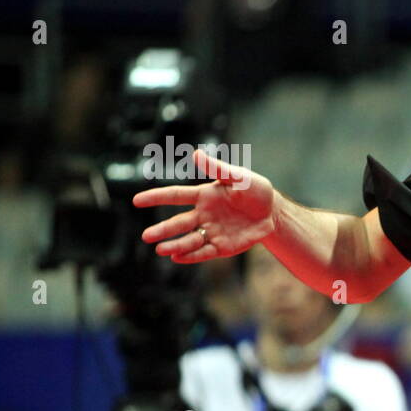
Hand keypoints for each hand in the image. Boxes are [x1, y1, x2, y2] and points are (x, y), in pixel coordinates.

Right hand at [133, 148, 277, 262]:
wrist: (274, 212)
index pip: (176, 196)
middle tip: (146, 236)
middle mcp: (203, 215)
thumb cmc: (255, 190)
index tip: (137, 201)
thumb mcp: (238, 177)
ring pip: (189, 240)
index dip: (156, 197)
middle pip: (178, 223)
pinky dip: (192, 256)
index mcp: (203, 196)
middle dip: (163, 230)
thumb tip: (196, 153)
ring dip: (175, 245)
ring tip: (160, 249)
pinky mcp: (223, 246)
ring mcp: (212, 232)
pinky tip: (177, 258)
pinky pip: (204, 252)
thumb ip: (217, 168)